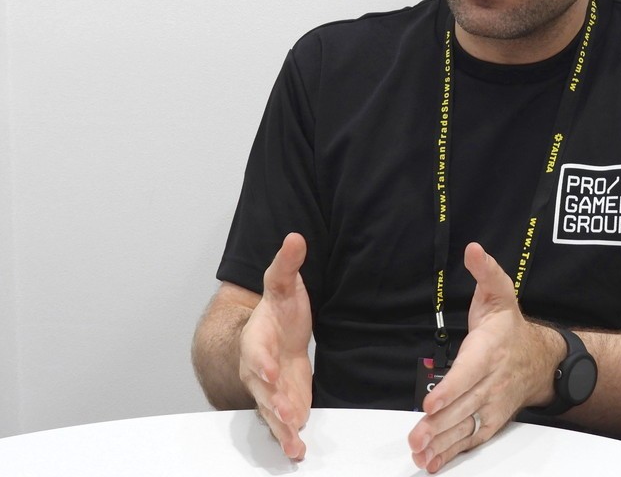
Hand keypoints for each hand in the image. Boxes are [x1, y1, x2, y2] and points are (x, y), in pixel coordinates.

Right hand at [239, 232, 313, 458]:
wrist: (274, 332)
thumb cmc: (278, 310)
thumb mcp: (284, 284)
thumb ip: (288, 264)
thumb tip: (295, 237)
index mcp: (257, 339)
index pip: (256, 351)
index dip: (262, 362)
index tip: (270, 372)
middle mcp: (258, 369)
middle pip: (262, 390)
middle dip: (273, 403)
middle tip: (287, 417)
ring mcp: (270, 389)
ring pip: (271, 411)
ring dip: (282, 427)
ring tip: (293, 443)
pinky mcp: (284, 401)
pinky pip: (283, 422)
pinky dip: (289, 437)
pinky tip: (297, 452)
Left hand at [407, 242, 563, 472]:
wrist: (542, 359)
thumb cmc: (511, 327)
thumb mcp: (500, 293)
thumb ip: (486, 272)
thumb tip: (474, 250)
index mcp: (490, 351)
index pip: (469, 372)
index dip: (451, 389)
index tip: (432, 402)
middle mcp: (491, 382)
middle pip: (464, 407)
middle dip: (439, 424)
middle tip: (416, 437)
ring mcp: (492, 405)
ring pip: (466, 427)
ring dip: (442, 443)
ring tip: (421, 454)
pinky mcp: (490, 420)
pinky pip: (471, 439)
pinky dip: (452, 453)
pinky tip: (433, 463)